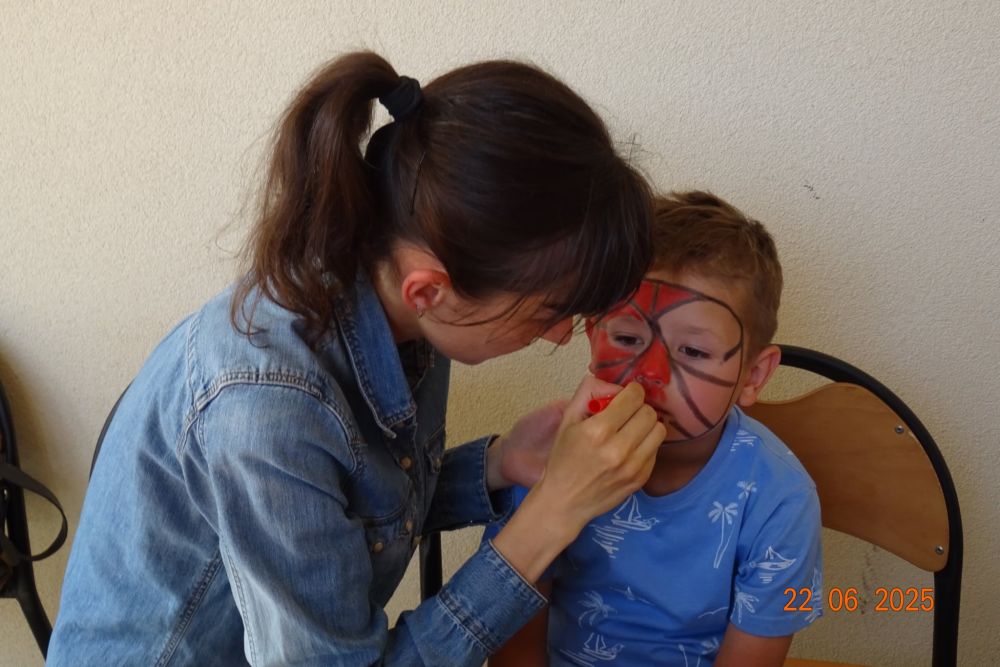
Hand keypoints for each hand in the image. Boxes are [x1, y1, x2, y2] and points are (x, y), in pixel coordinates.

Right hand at [490, 377, 665, 581]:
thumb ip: (587, 394)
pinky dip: (646, 444)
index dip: (632, 391)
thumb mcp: (567, 422)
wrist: (565, 502)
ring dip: (647, 425)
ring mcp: (632, 466)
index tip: (627, 394)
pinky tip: (631, 448)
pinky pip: (656, 450)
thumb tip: (610, 382)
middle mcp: (618, 449)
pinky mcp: (641, 479)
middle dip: (639, 408)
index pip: (633, 397)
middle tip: (628, 413)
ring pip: (658, 430)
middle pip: (648, 412)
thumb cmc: (563, 460)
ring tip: (633, 429)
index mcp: (598, 430)